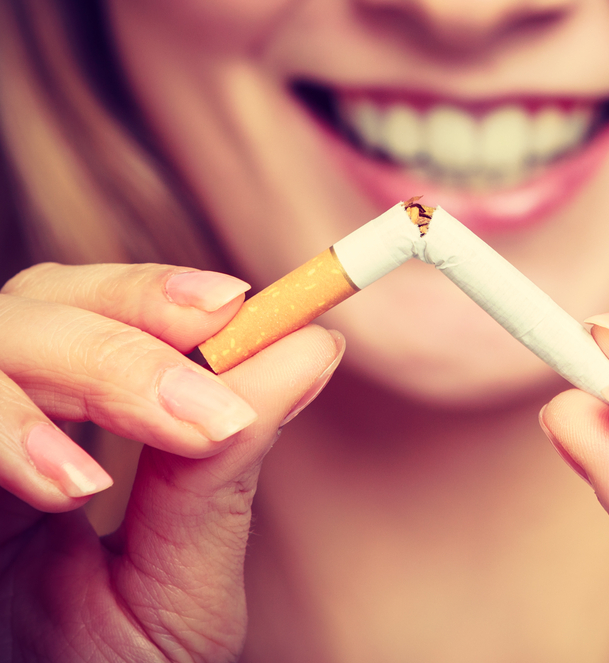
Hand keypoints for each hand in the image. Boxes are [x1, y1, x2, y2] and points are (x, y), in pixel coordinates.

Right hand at [0, 263, 342, 661]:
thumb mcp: (181, 578)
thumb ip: (228, 470)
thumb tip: (314, 349)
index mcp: (72, 426)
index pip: (107, 313)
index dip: (158, 293)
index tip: (232, 305)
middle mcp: (10, 417)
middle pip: (45, 301)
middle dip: (130, 334)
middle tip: (204, 407)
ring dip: (79, 376)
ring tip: (134, 464)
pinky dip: (4, 431)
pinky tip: (61, 488)